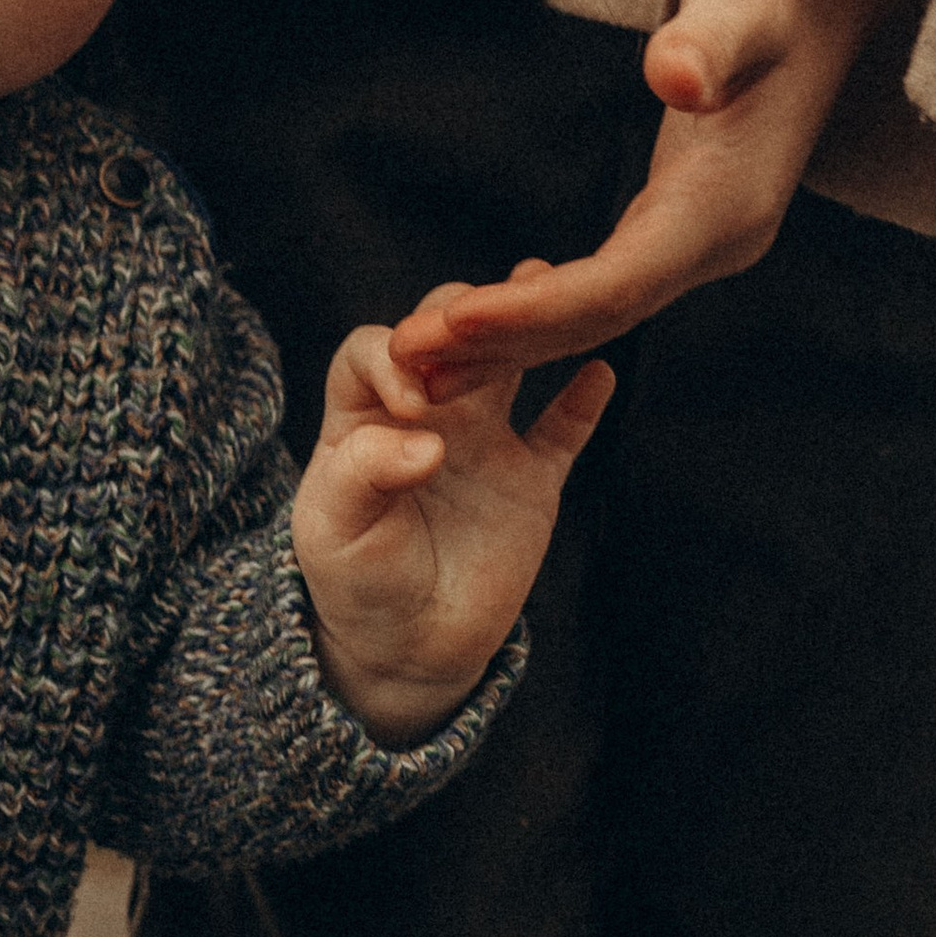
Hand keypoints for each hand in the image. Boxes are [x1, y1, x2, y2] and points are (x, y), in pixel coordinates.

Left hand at [294, 312, 613, 743]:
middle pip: (444, 338)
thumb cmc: (356, 585)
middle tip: (483, 321)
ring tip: (545, 286)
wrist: (409, 650)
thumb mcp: (335, 531)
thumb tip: (428, 440)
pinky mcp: (530, 480)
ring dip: (525, 330)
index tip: (413, 401)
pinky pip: (563, 430)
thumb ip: (364, 474)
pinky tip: (600, 373)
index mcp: (363, 420)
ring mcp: (483, 442)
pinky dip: (583, 401)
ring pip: (507, 366)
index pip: (371, 353)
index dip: (391, 357)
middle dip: (461, 320)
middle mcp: (425, 416)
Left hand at [389, 0, 913, 397]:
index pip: (619, 284)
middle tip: (404, 363)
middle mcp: (721, 242)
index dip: (534, 312)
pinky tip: (474, 325)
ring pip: (598, 316)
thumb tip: (674, 75)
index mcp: (727, 205)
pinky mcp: (687, 229)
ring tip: (416, 367)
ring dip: (509, 344)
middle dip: (503, 345)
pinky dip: (536, 313)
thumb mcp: (741, 0)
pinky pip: (604, 291)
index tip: (451, 323)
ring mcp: (706, 242)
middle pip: (600, 320)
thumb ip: (706, 39)